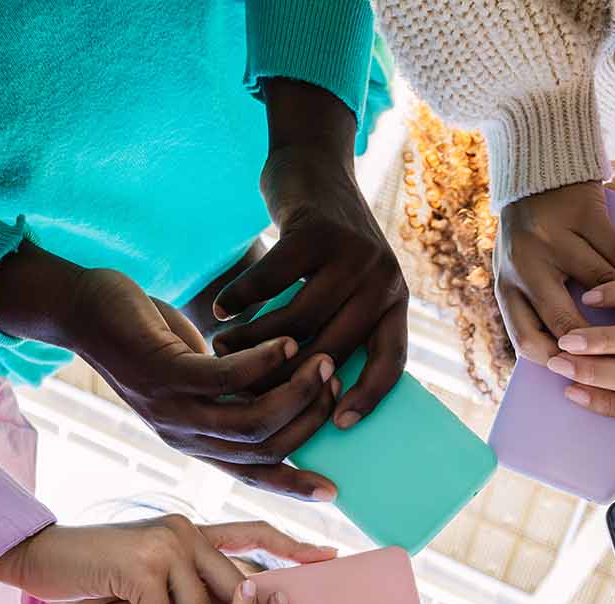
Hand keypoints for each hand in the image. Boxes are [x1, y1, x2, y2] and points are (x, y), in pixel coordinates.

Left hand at [0, 245, 341, 499]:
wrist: (82, 311)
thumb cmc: (148, 338)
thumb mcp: (199, 373)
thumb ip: (237, 391)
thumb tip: (287, 393)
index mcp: (194, 442)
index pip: (252, 474)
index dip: (293, 486)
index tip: (333, 490)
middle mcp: (184, 435)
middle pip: (262, 448)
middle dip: (308, 421)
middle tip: (337, 384)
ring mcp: (171, 407)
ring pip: (250, 419)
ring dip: (295, 392)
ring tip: (322, 361)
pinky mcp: (163, 373)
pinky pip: (226, 378)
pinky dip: (265, 362)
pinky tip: (288, 342)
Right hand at [0, 515, 334, 603]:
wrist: (40, 558)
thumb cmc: (97, 576)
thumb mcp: (151, 578)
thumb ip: (187, 589)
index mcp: (197, 533)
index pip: (253, 533)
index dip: (291, 544)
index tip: (329, 558)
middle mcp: (188, 533)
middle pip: (240, 589)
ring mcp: (166, 547)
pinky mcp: (141, 568)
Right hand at [213, 78, 408, 430]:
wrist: (315, 166)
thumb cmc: (324, 244)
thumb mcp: (348, 285)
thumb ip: (342, 326)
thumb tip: (311, 396)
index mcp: (394, 301)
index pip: (391, 362)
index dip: (368, 398)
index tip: (335, 426)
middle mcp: (383, 279)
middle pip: (332, 348)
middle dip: (286, 376)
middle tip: (246, 392)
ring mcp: (352, 254)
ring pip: (299, 320)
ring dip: (254, 340)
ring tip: (223, 350)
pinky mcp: (315, 232)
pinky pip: (273, 280)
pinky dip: (242, 298)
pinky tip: (220, 310)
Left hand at [495, 181, 614, 363]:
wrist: (538, 167)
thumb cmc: (534, 234)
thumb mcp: (522, 271)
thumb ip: (540, 307)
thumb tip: (577, 360)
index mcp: (506, 286)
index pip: (527, 339)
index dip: (560, 363)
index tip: (588, 379)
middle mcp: (525, 264)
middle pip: (565, 321)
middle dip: (602, 350)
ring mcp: (555, 238)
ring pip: (601, 288)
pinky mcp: (585, 215)